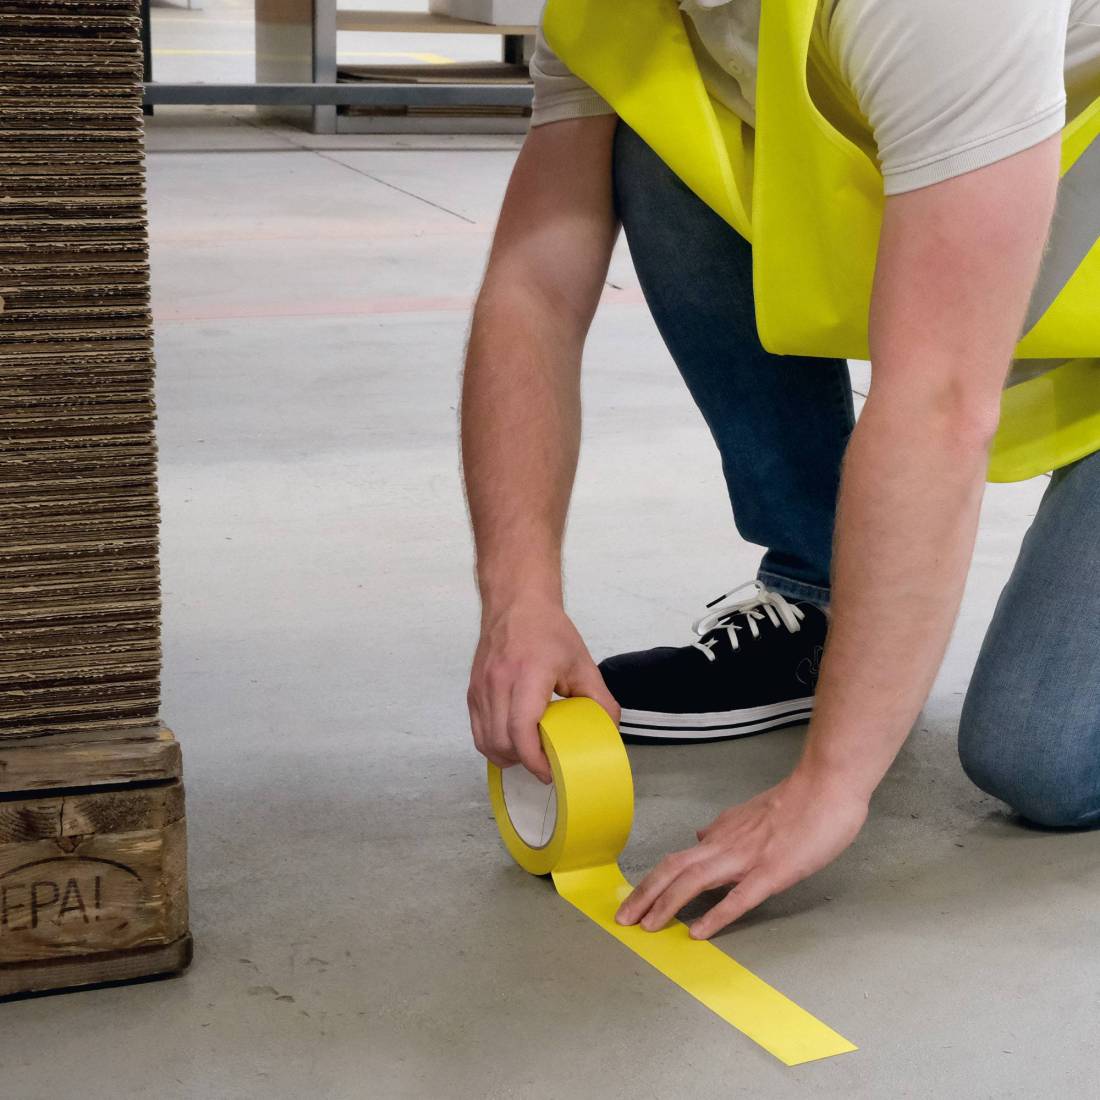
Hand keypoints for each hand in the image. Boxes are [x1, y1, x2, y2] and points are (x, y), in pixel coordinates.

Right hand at [467, 598, 619, 782]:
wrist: (516, 602)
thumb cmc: (547, 630)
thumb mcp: (582, 662)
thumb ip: (599, 698)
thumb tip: (609, 729)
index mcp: (528, 674)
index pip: (521, 729)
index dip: (534, 759)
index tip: (550, 771)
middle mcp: (499, 682)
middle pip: (501, 742)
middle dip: (523, 761)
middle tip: (544, 763)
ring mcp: (481, 687)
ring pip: (485, 741)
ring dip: (506, 756)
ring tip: (528, 754)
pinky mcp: (472, 691)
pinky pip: (478, 730)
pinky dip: (493, 743)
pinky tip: (512, 741)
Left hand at [615, 768, 867, 938]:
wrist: (827, 786)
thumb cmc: (799, 801)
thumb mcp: (752, 813)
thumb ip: (725, 827)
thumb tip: (701, 835)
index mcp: (723, 834)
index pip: (678, 859)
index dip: (653, 882)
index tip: (636, 901)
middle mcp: (726, 845)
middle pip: (674, 869)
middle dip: (645, 895)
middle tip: (623, 919)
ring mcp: (747, 859)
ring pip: (694, 880)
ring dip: (666, 904)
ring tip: (647, 927)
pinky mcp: (772, 872)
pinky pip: (738, 897)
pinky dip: (714, 915)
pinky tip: (698, 932)